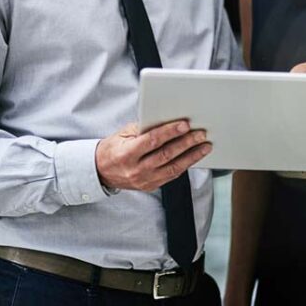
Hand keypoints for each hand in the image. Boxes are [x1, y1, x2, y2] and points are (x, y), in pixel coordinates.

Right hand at [95, 119, 210, 191]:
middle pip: (167, 155)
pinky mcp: (151, 186)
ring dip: (192, 156)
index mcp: (127, 154)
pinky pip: (171, 176)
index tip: (184, 124)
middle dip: (186, 143)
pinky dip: (184, 165)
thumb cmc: (113, 148)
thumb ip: (142, 127)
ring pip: (173, 168)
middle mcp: (136, 170)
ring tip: (205, 146)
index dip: (169, 132)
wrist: (101, 171)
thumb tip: (165, 119)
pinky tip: (194, 156)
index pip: (152, 141)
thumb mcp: (122, 134)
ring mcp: (144, 180)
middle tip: (201, 134)